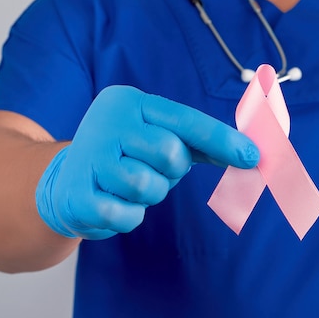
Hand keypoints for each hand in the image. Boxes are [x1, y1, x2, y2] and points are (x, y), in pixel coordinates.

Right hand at [36, 85, 258, 239]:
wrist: (65, 182)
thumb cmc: (127, 156)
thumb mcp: (160, 137)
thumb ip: (202, 142)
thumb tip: (251, 153)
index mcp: (129, 102)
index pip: (185, 120)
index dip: (223, 140)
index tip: (253, 157)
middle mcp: (106, 122)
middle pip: (170, 154)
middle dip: (170, 171)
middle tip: (152, 168)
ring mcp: (88, 158)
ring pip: (148, 186)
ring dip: (149, 194)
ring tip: (129, 185)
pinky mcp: (77, 195)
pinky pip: (127, 215)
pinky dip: (128, 215)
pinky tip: (112, 202)